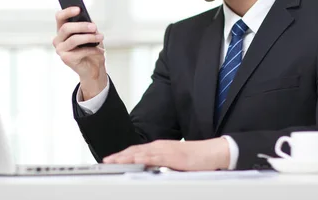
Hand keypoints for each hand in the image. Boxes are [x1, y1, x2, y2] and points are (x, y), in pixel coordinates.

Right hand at [53, 7, 106, 98]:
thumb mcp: (91, 34)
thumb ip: (87, 27)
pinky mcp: (66, 59)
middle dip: (82, 26)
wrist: (93, 67)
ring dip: (89, 38)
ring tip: (100, 37)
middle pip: (66, 28)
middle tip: (94, 27)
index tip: (79, 9)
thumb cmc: (91, 48)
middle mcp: (58, 39)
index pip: (60, 17)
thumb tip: (89, 21)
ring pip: (74, 39)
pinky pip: (80, 51)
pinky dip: (92, 49)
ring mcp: (60, 49)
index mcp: (62, 30)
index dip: (67, 11)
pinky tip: (100, 50)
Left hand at [102, 138, 229, 170]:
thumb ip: (162, 164)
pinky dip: (143, 158)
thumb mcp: (174, 161)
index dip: (123, 155)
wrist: (212, 152)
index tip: (111, 159)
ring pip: (141, 152)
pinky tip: (135, 160)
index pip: (137, 150)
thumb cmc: (196, 158)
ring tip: (114, 161)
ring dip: (126, 156)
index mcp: (160, 148)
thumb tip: (150, 170)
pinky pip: (155, 157)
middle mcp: (160, 146)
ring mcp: (166, 150)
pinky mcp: (173, 156)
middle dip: (120, 156)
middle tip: (106, 161)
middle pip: (135, 150)